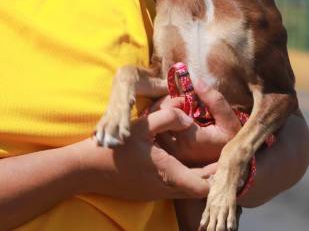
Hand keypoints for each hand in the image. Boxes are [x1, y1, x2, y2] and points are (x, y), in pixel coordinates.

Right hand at [81, 108, 214, 200]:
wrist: (86, 170)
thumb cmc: (115, 148)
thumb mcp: (142, 125)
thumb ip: (169, 117)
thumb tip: (187, 116)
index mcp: (168, 173)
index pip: (204, 186)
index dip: (217, 176)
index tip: (223, 160)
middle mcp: (165, 188)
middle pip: (197, 190)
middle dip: (209, 175)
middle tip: (217, 157)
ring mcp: (154, 193)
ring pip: (184, 189)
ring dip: (194, 176)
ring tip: (200, 157)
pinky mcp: (145, 192)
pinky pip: (170, 188)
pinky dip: (179, 177)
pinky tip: (175, 160)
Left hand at [151, 81, 241, 166]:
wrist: (230, 165)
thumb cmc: (229, 140)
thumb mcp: (228, 119)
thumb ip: (214, 100)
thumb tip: (197, 82)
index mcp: (189, 140)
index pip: (169, 113)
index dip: (175, 101)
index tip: (187, 101)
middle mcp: (175, 150)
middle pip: (157, 120)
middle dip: (165, 106)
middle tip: (179, 104)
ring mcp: (168, 157)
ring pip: (153, 129)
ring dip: (160, 115)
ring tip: (175, 112)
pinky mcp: (165, 160)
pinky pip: (154, 138)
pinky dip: (158, 126)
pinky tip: (169, 123)